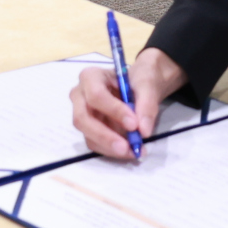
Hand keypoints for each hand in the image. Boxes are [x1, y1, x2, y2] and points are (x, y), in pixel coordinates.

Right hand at [69, 47, 188, 159]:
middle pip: (83, 119)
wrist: (141, 86)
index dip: (113, 111)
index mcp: (91, 77)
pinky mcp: (89, 128)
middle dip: (105, 136)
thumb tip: (143, 131)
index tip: (134, 124)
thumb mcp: (148, 85)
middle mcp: (80, 95)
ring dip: (110, 147)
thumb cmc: (139, 79)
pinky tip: (129, 151)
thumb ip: (147, 104)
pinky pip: (95, 143)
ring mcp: (82, 113)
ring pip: (88, 135)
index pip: (96, 95)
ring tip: (133, 151)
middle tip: (127, 147)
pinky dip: (112, 150)